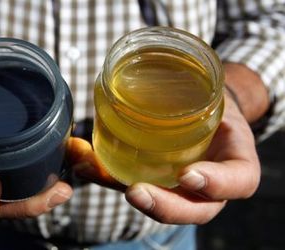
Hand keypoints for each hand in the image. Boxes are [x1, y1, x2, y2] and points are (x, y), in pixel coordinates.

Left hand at [71, 95, 260, 223]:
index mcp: (235, 164)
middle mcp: (211, 185)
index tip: (188, 174)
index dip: (216, 183)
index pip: (238, 181)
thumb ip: (197, 91)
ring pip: (161, 205)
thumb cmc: (211, 103)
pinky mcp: (157, 181)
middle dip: (165, 206)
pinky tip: (83, 163)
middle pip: (196, 210)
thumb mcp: (214, 96)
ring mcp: (182, 188)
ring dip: (128, 196)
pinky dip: (106, 176)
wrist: (207, 107)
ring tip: (99, 176)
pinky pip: (138, 186)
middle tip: (135, 191)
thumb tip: (155, 81)